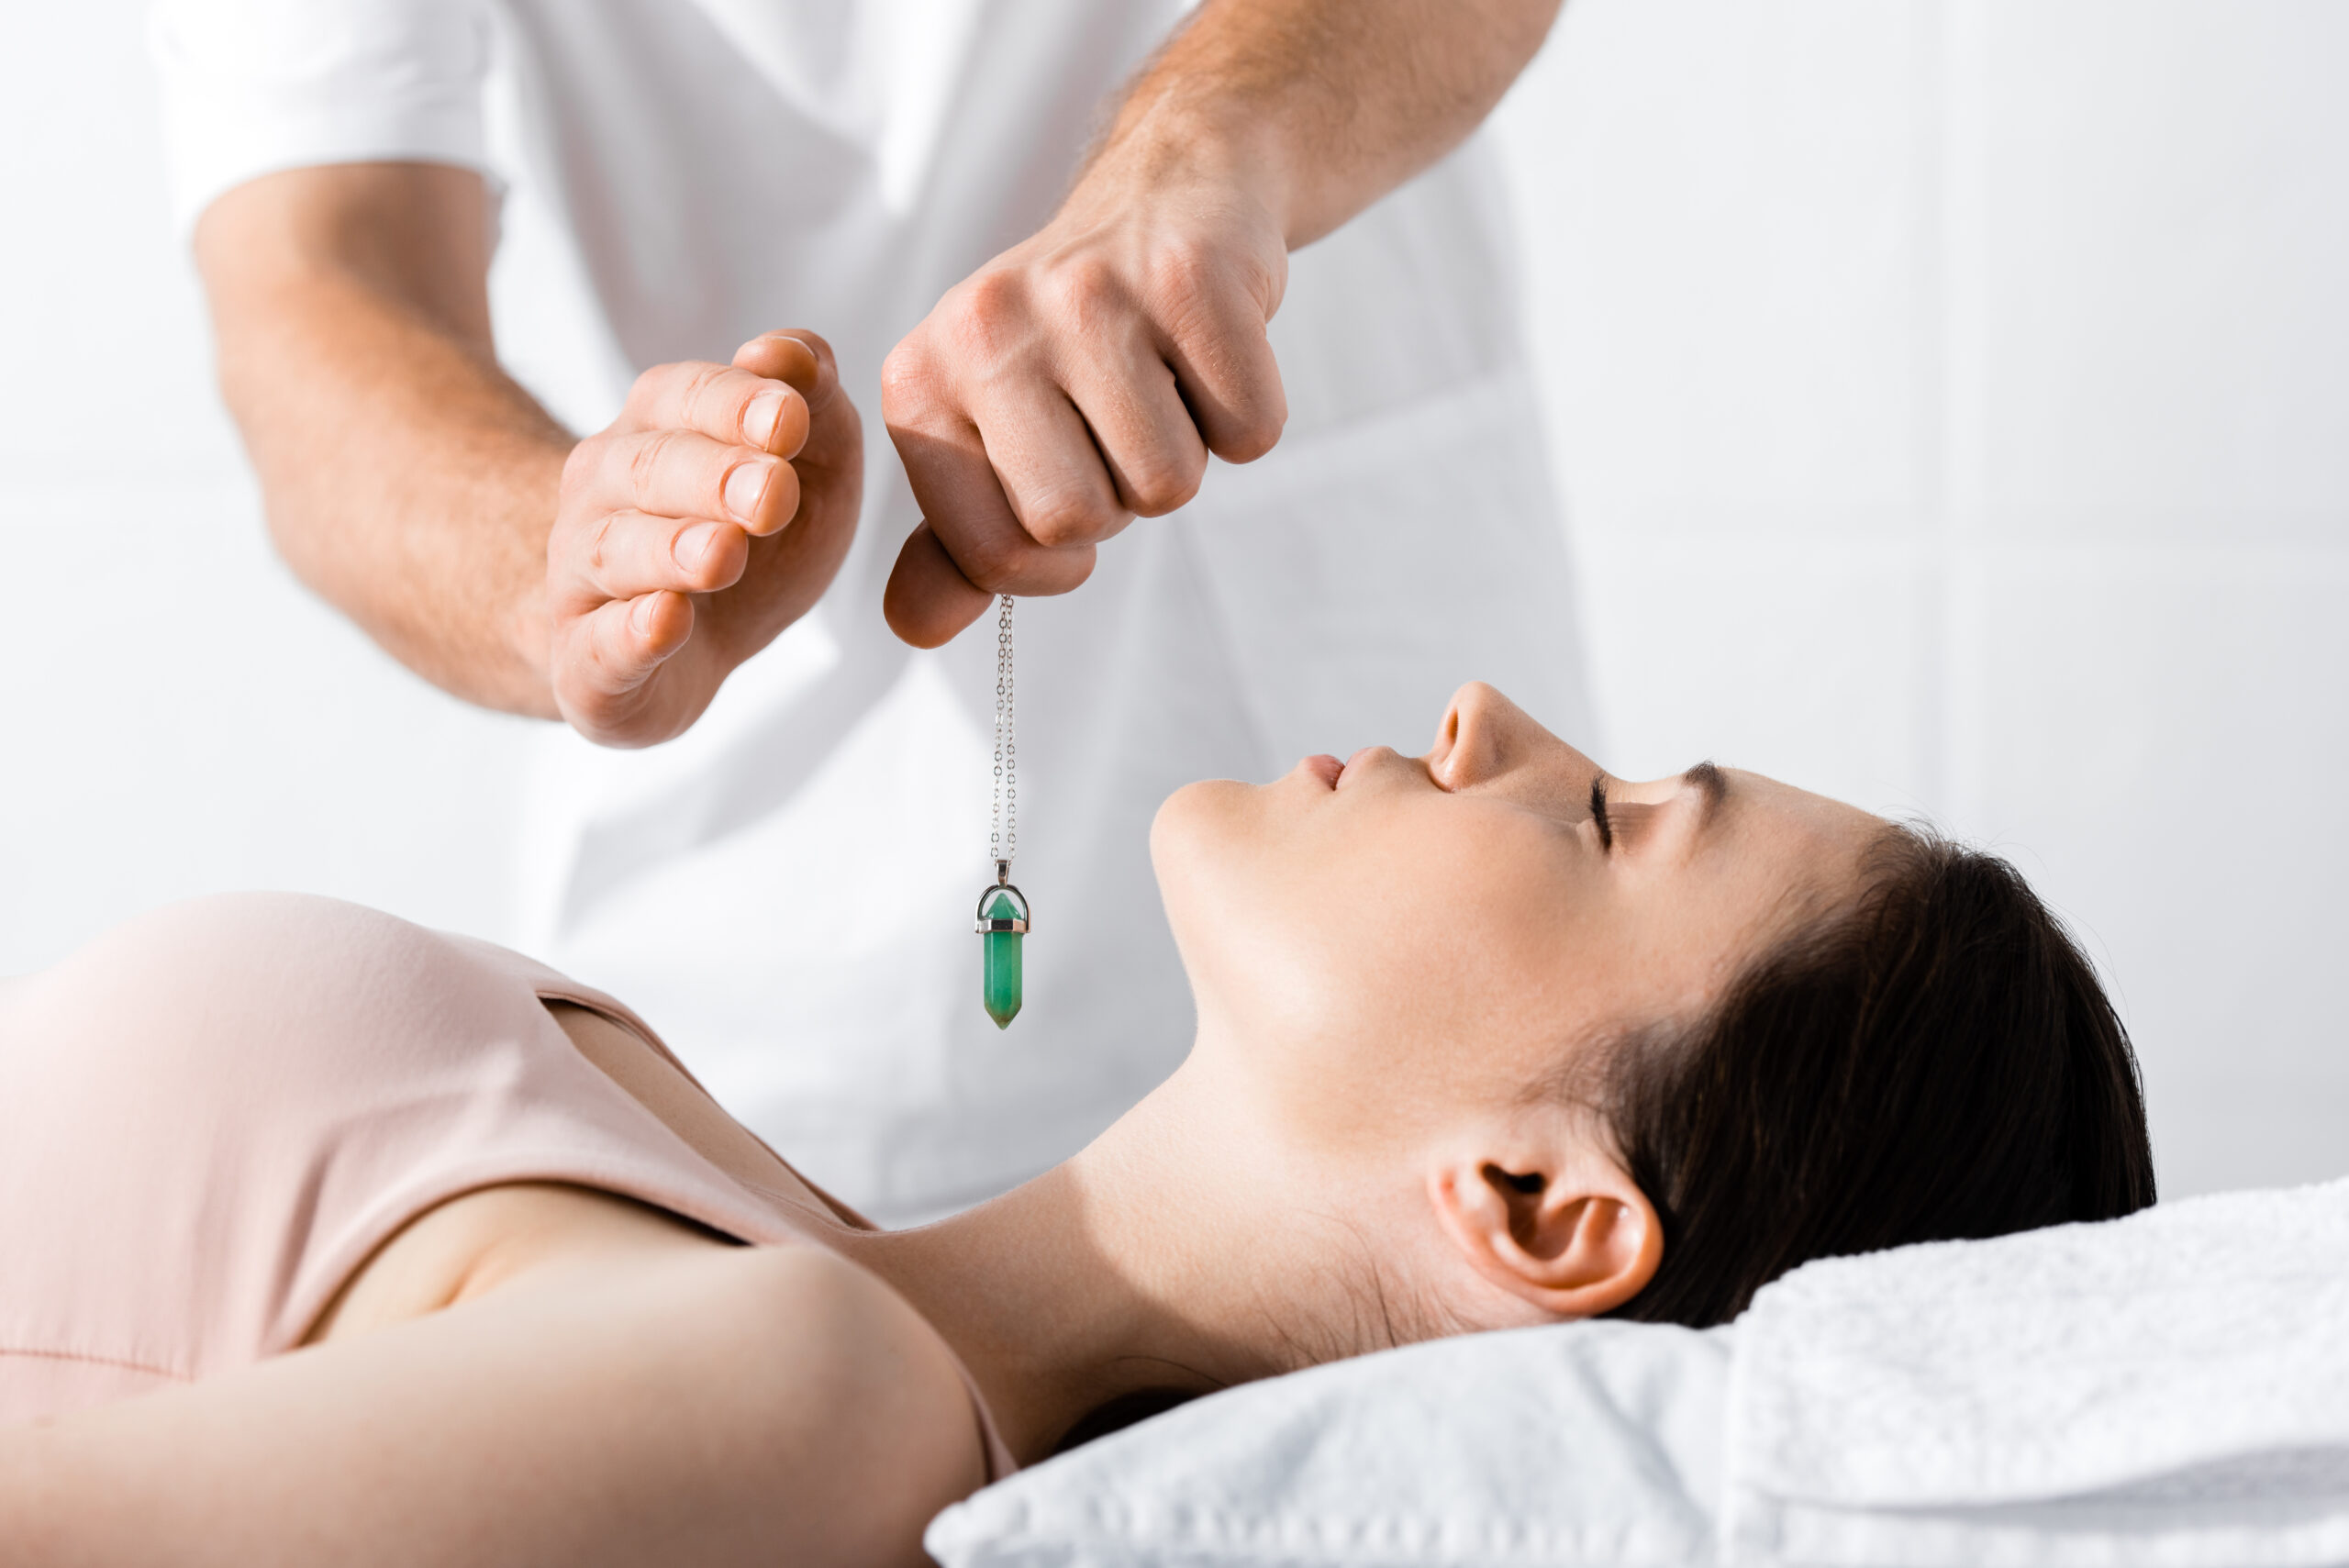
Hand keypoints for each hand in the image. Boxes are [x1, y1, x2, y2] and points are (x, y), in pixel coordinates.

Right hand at [548, 332, 861, 746]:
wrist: (681, 648)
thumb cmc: (752, 537)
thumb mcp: (810, 470)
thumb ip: (817, 408)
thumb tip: (795, 353)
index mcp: (657, 427)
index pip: (685, 394)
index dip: (737, 404)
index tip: (790, 418)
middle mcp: (603, 491)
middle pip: (648, 468)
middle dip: (713, 477)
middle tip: (774, 492)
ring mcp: (583, 578)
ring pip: (616, 551)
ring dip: (673, 550)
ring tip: (725, 553)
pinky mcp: (588, 663)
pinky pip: (602, 643)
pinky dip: (631, 634)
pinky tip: (665, 622)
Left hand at [879, 164, 1290, 647]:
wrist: (1171, 196)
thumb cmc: (1078, 347)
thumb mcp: (995, 437)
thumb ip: (958, 543)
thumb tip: (912, 627)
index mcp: (923, 382)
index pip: (997, 556)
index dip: (1054, 558)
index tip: (1068, 486)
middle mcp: (986, 328)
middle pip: (1082, 521)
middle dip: (1122, 499)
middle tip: (1119, 420)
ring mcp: (1089, 295)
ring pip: (1171, 482)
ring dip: (1188, 453)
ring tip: (1163, 379)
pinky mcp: (1191, 277)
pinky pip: (1249, 429)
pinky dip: (1246, 414)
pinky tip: (1210, 351)